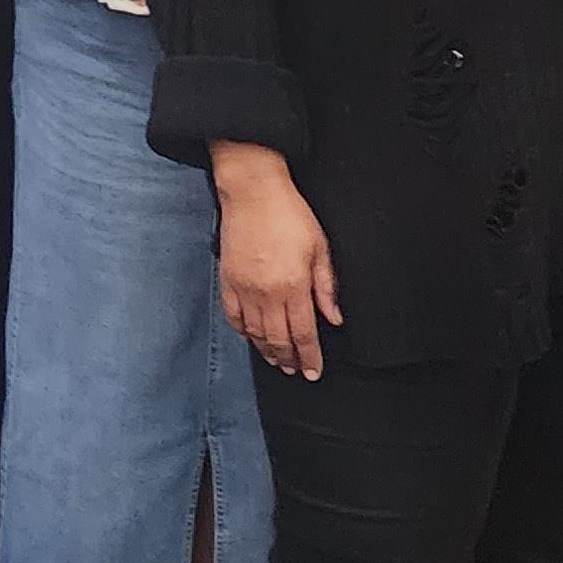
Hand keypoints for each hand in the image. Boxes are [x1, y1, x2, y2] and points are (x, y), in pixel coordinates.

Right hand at [214, 158, 339, 377]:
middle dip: (289, 360)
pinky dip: (243, 332)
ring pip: (255, 334)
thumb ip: (326, 287)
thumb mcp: (320, 248)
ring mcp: (244, 289)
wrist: (253, 192)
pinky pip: (234, 317)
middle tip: (295, 370)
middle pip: (279, 340)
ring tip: (277, 361)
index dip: (309, 357)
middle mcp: (267, 294)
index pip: (304, 334)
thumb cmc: (289, 214)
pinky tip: (251, 338)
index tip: (313, 371)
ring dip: (267, 351)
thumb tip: (334, 317)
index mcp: (293, 286)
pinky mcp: (228, 281)